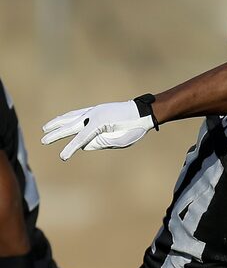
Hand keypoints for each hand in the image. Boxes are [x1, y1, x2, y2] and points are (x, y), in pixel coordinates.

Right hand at [41, 100, 155, 160]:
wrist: (142, 113)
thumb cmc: (132, 129)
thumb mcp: (119, 141)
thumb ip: (99, 143)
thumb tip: (84, 144)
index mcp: (99, 123)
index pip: (81, 138)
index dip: (70, 148)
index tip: (62, 157)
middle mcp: (94, 115)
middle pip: (71, 126)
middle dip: (57, 134)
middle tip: (43, 141)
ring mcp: (94, 110)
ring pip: (71, 117)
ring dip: (57, 123)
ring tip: (45, 128)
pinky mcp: (96, 110)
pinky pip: (78, 113)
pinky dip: (68, 116)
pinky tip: (62, 120)